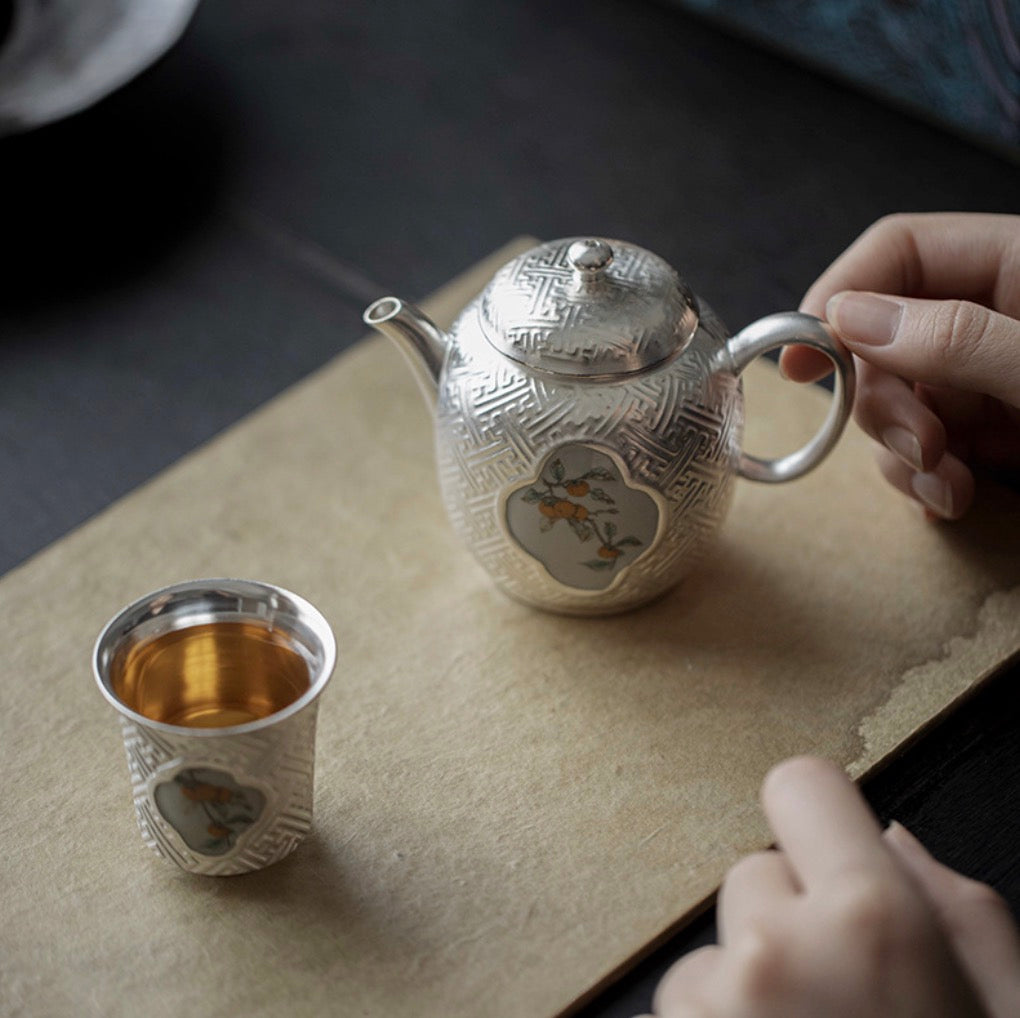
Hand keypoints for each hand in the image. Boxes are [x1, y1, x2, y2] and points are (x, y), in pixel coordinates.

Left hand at [639, 756, 1019, 1017]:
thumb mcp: (1008, 1001)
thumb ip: (954, 906)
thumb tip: (890, 840)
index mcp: (870, 921)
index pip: (798, 783)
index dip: (821, 818)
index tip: (829, 848)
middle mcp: (774, 950)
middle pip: (755, 870)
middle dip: (792, 916)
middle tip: (845, 992)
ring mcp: (710, 1004)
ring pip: (717, 943)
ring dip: (750, 980)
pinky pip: (684, 999)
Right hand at [779, 213, 1019, 518]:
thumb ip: (958, 337)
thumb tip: (847, 317)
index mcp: (1014, 264)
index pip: (898, 252)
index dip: (838, 297)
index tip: (798, 360)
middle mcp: (988, 318)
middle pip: (883, 339)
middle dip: (882, 403)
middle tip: (917, 445)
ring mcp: (987, 378)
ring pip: (896, 402)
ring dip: (901, 454)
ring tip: (947, 489)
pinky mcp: (991, 434)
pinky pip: (925, 448)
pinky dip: (925, 480)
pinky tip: (951, 501)